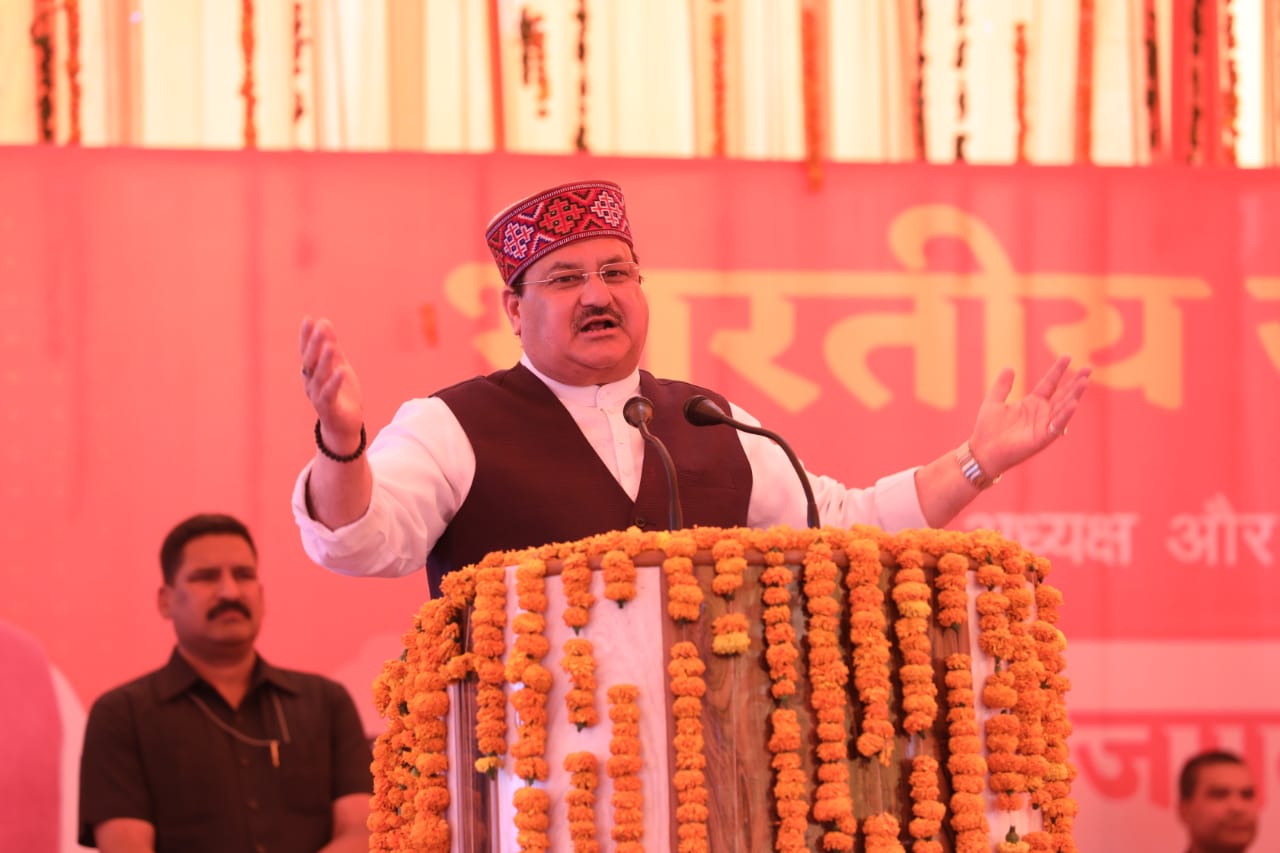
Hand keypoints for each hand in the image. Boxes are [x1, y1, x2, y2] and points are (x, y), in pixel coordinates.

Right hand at [299, 316, 364, 452]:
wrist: (344, 426)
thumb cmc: (340, 393)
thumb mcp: (338, 365)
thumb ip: (332, 346)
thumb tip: (324, 322)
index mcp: (312, 372)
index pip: (307, 351)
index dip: (306, 336)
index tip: (308, 319)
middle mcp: (311, 383)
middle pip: (310, 362)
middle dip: (314, 345)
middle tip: (320, 328)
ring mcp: (318, 396)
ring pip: (319, 377)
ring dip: (325, 361)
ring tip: (331, 346)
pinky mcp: (328, 408)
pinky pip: (330, 394)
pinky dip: (334, 382)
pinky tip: (341, 371)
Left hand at [968, 356, 1090, 477]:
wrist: (982, 451)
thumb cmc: (987, 429)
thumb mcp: (994, 401)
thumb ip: (1002, 385)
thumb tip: (1010, 367)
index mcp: (1032, 403)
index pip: (1049, 383)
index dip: (1058, 370)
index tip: (1067, 356)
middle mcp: (1041, 413)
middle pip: (1063, 394)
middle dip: (1075, 381)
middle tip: (1088, 367)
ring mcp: (1043, 425)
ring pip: (1063, 407)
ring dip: (1075, 395)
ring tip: (1084, 381)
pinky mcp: (1042, 438)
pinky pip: (1057, 425)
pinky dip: (1065, 415)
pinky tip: (1074, 403)